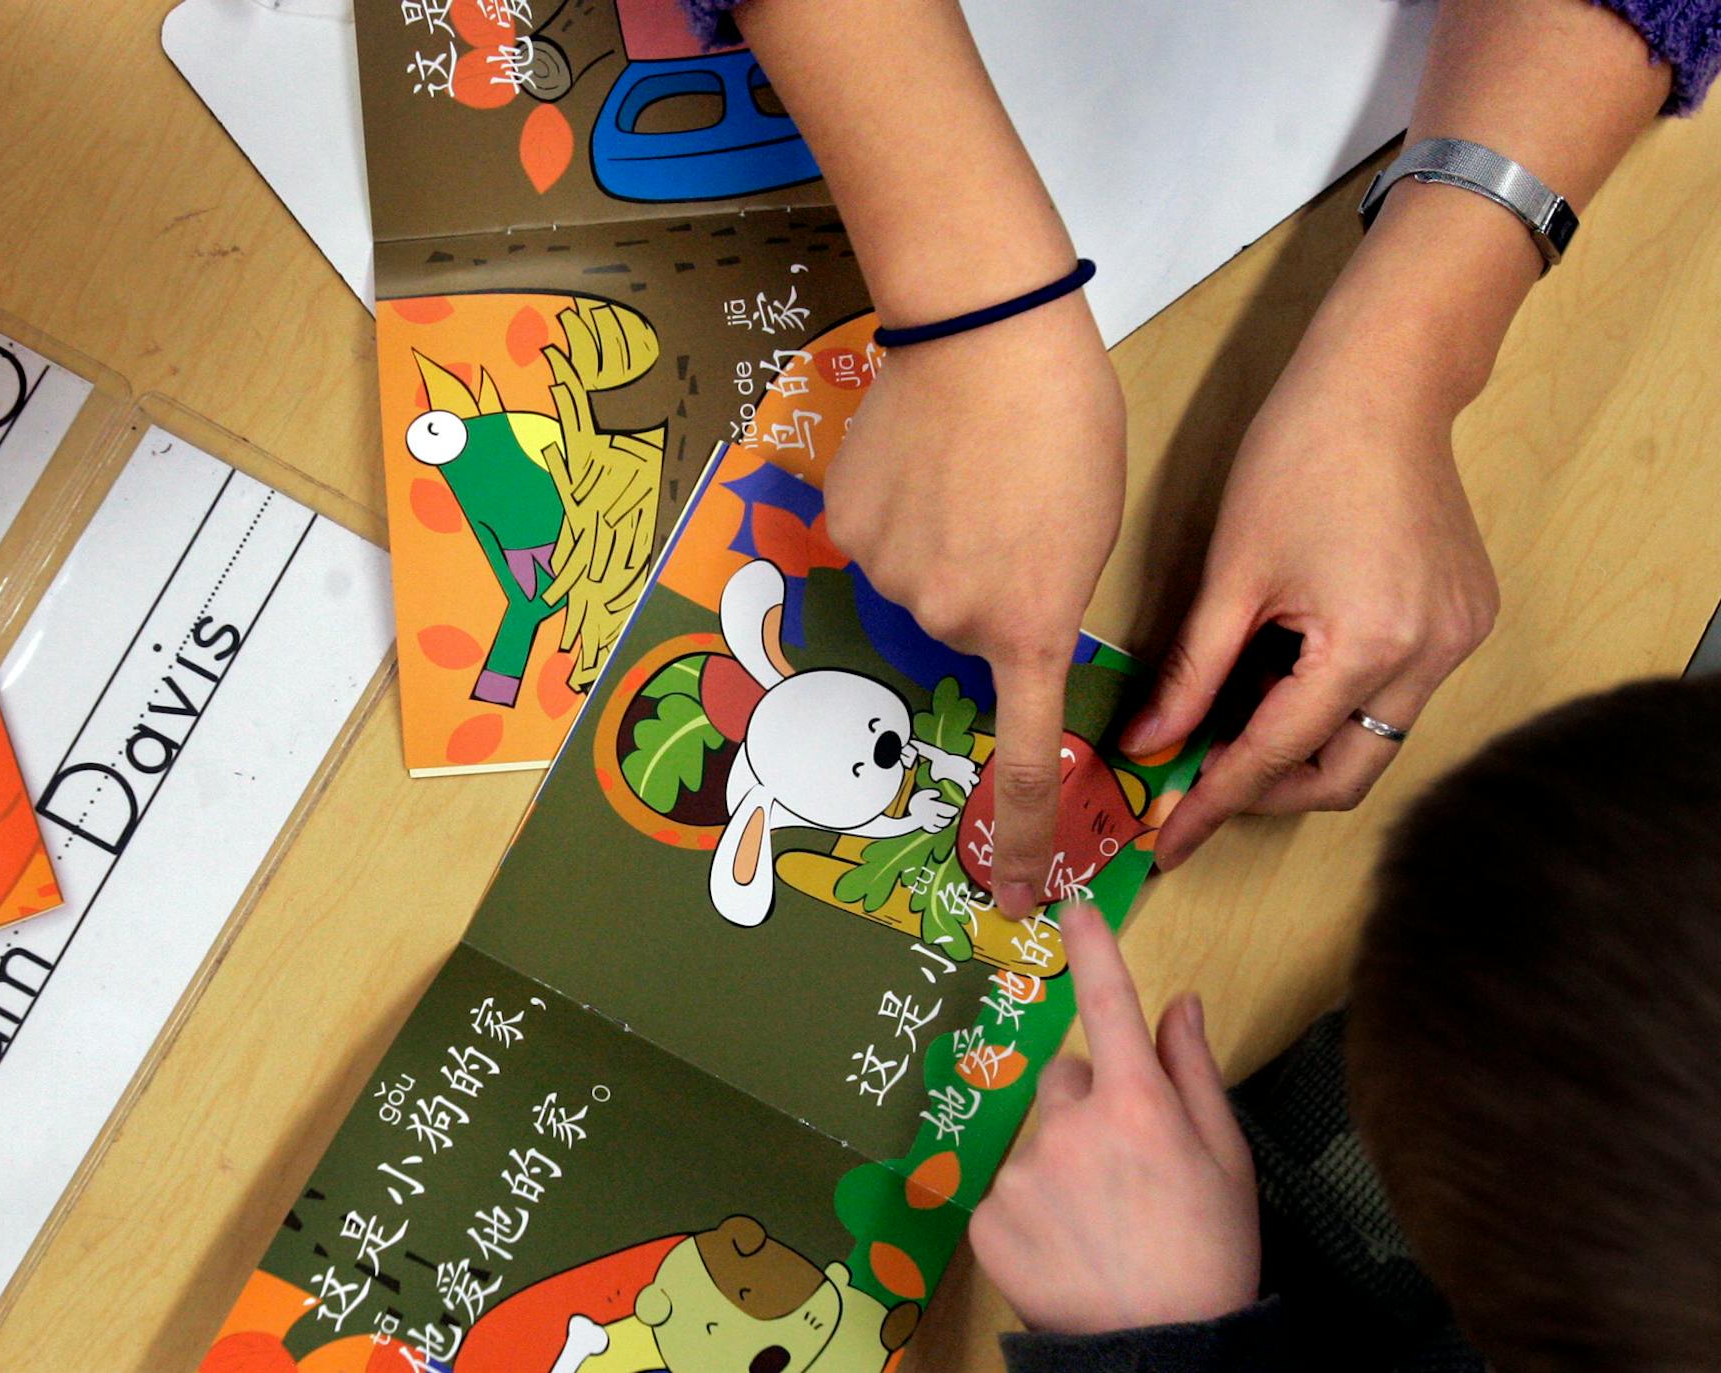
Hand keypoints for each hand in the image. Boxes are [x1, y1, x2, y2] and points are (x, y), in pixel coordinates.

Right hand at [827, 299, 1124, 916]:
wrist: (984, 330)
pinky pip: (872, 543)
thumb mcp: (1090, 528)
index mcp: (1030, 627)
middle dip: (982, 589)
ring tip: (964, 470)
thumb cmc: (1067, 420)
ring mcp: (887, 577)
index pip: (1027, 761)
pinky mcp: (843, 528)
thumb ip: (1044, 598)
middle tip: (1007, 511)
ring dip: (937, 546)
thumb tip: (999, 616)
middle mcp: (950, 621)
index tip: (1023, 898)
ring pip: (913, 586)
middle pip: (961, 631)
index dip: (1028, 838)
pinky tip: (916, 459)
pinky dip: (894, 513)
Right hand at [906, 789, 959, 833]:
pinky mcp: (924, 826)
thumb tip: (938, 794)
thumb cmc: (915, 802)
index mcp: (933, 807)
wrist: (905, 813)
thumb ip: (931, 792)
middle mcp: (932, 815)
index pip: (946, 810)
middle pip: (944, 819)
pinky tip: (939, 828)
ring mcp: (928, 822)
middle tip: (952, 816)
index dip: (953, 811)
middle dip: (949, 818)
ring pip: (940, 824)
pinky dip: (937, 828)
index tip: (956, 810)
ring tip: (947, 821)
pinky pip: (932, 829)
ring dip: (945, 823)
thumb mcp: (922, 793)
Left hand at [970, 905, 1258, 1333]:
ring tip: (1102, 1220)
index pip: (1110, 1006)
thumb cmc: (1210, 1253)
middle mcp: (1070, 1127)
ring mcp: (1020, 1172)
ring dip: (1062, 1161)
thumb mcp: (1228, 1161)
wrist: (1162, 1355)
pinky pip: (1006, 1186)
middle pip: (1069, 1079)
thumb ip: (1195, 1074)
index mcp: (1137, 1107)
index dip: (1093, 951)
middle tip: (1129, 1170)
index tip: (1074, 909)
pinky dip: (1030, 1208)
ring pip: (1037, 1136)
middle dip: (1093, 1107)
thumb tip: (1180, 1002)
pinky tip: (1067, 1244)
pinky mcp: (986, 1216)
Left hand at [1123, 256, 1499, 867]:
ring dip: (1304, 749)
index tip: (1172, 841)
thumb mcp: (1229, 575)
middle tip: (1198, 788)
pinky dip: (1338, 705)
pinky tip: (1285, 680)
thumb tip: (1149, 744)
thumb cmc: (1298, 457)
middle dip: (1268, 793)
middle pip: (1344, 773)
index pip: (1276, 757)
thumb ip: (1191, 673)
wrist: (1383, 385)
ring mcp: (1459, 639)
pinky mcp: (1466, 619)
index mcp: (1366, 646)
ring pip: (1375, 739)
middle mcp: (1430, 656)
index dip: (1215, 802)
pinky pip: (1397, 695)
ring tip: (1231, 732)